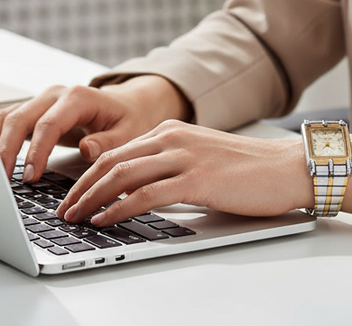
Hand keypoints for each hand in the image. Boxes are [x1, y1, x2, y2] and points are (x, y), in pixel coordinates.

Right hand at [0, 75, 190, 181]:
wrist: (126, 105)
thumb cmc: (128, 120)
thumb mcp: (129, 132)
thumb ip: (108, 142)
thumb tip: (86, 149)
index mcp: (79, 97)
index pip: (49, 123)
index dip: (37, 151)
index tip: (31, 177)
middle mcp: (56, 95)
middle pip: (21, 118)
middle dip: (7, 149)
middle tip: (1, 181)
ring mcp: (42, 101)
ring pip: (8, 118)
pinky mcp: (34, 111)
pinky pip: (7, 122)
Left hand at [57, 121, 311, 225]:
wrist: (288, 167)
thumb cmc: (249, 170)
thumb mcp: (202, 159)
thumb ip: (171, 168)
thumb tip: (136, 193)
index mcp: (173, 130)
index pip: (117, 151)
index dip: (88, 175)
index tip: (72, 196)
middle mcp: (174, 137)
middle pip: (111, 161)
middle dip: (81, 188)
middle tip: (63, 210)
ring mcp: (185, 156)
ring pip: (122, 175)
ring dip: (91, 198)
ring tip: (74, 218)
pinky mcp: (197, 179)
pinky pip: (146, 194)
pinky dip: (119, 208)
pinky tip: (105, 220)